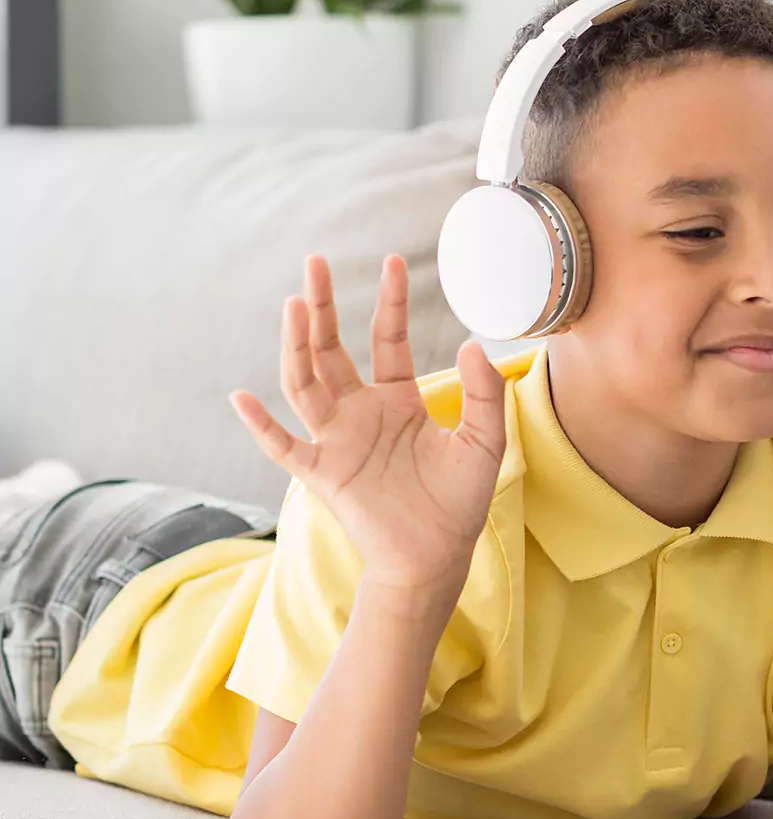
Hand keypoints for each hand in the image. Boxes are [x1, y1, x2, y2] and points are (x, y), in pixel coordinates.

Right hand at [230, 253, 506, 597]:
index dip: (390, 303)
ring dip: (296, 346)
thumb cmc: (459, 502)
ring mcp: (338, 441)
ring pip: (305, 384)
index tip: (393, 262)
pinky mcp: (324, 474)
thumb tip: (471, 345)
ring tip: (294, 305)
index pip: (387, 340)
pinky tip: (242, 398)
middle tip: (315, 262)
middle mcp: (361, 413)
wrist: (438, 556)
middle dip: (323, 307)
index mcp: (398, 401)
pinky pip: (286, 447)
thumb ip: (483, 395)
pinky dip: (262, 426)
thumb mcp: (483, 441)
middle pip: (332, 350)